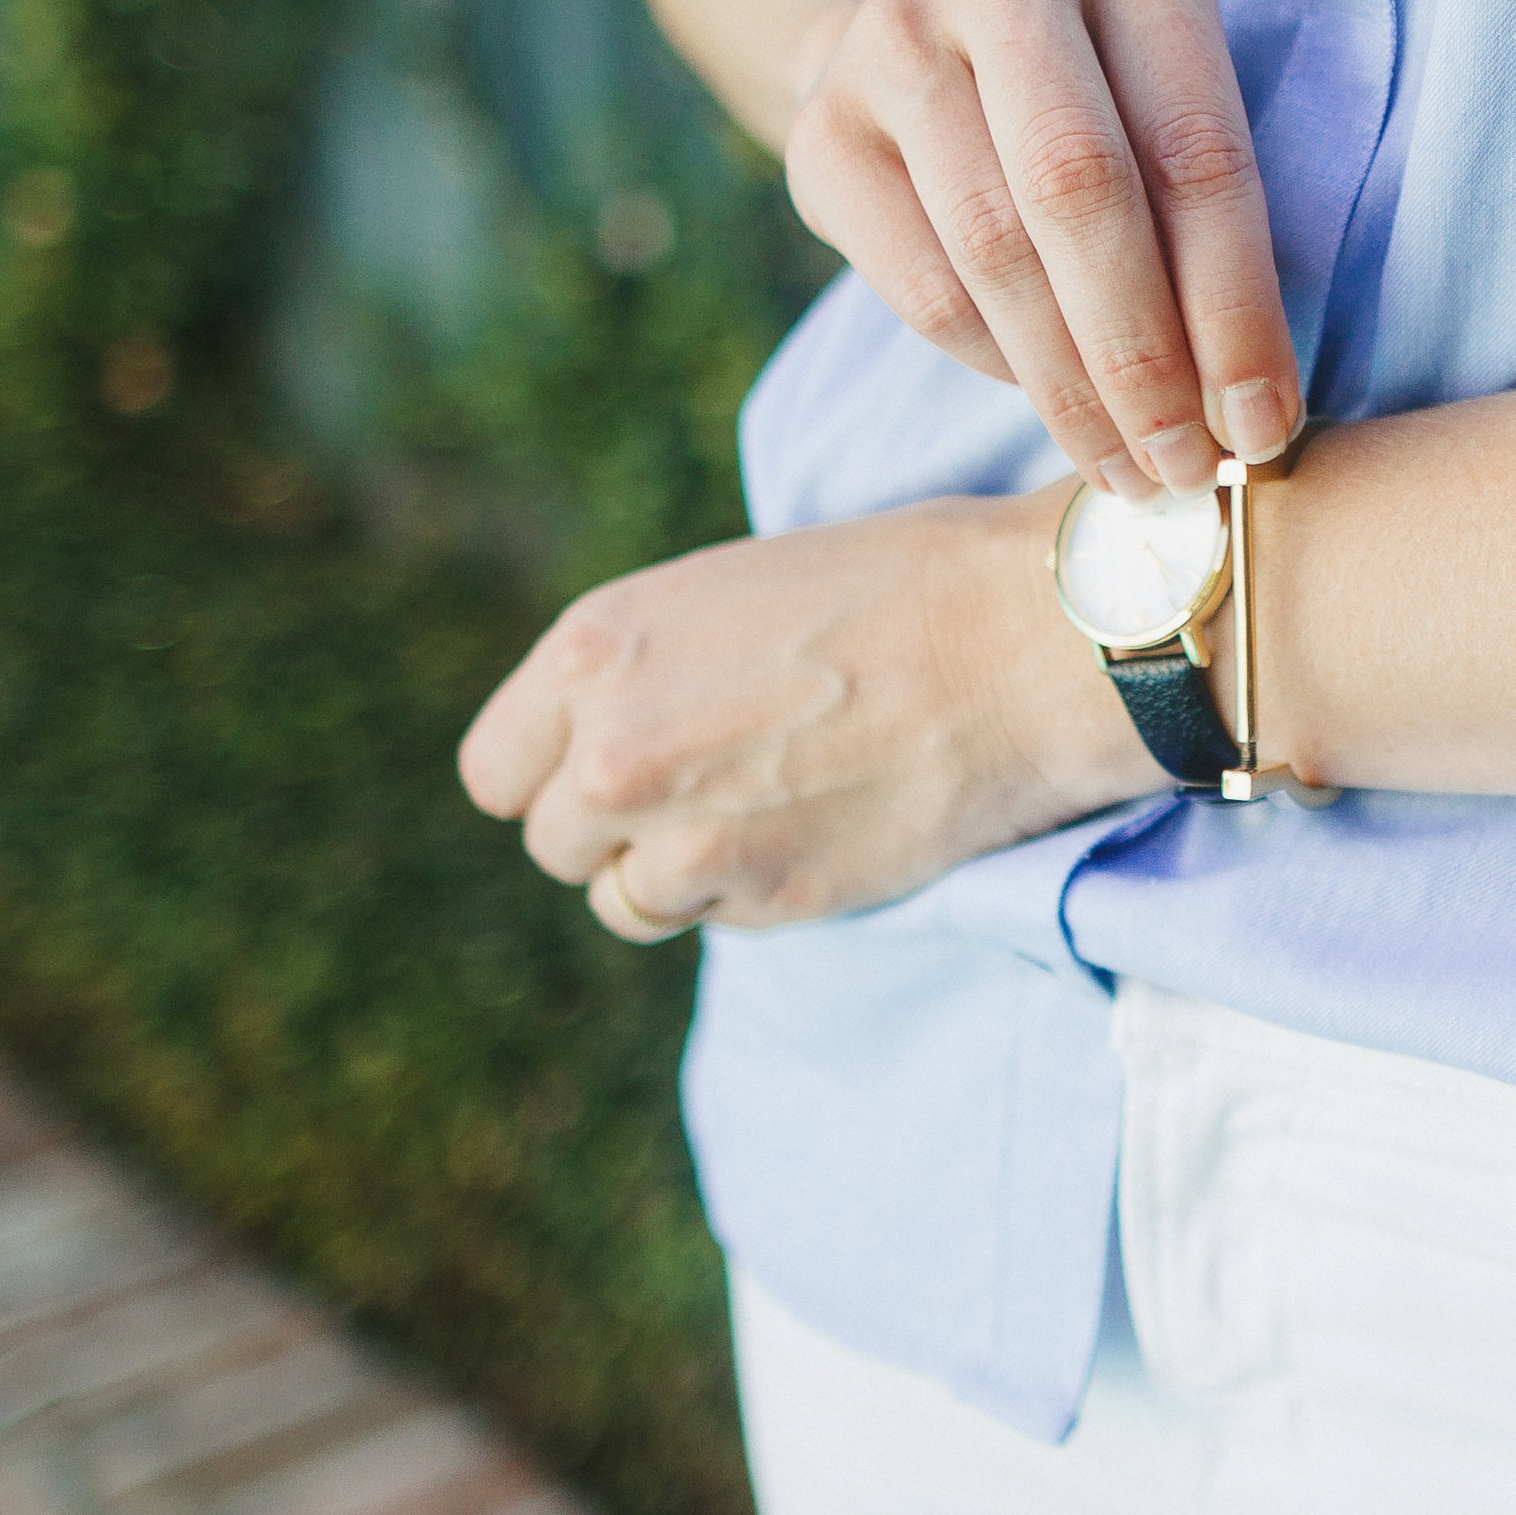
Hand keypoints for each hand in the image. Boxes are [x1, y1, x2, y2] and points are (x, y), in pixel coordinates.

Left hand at [456, 491, 1154, 940]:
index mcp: (592, 649)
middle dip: (616, 833)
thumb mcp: (721, 595)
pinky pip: (707, 925)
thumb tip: (599, 747)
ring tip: (765, 814)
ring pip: (620, 901)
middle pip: (552, 842)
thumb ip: (640, 675)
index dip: (555, 777)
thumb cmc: (895, 590)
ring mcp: (678, 835)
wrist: (1018, 640)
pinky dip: (746, 900)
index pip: (497, 770)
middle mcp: (610, 749)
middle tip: (708, 794)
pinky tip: (814, 833)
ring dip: (676, 877)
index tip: (611, 777)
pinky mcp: (755, 897)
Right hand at [785, 0, 1302, 499]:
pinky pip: (921, 284)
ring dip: (1071, 388)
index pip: (1195, 152)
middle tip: (1184, 468)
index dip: (1235, 307)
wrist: (932, 37)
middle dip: (1144, 358)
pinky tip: (1047, 402)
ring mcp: (892, 38)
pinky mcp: (819, 123)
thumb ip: (1217, 217)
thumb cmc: (1110, 95)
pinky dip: (995, 364)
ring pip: (993, 251)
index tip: (1263, 425)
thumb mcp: (1182, 102)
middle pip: (1080, 193)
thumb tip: (1253, 412)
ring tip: (1128, 468)